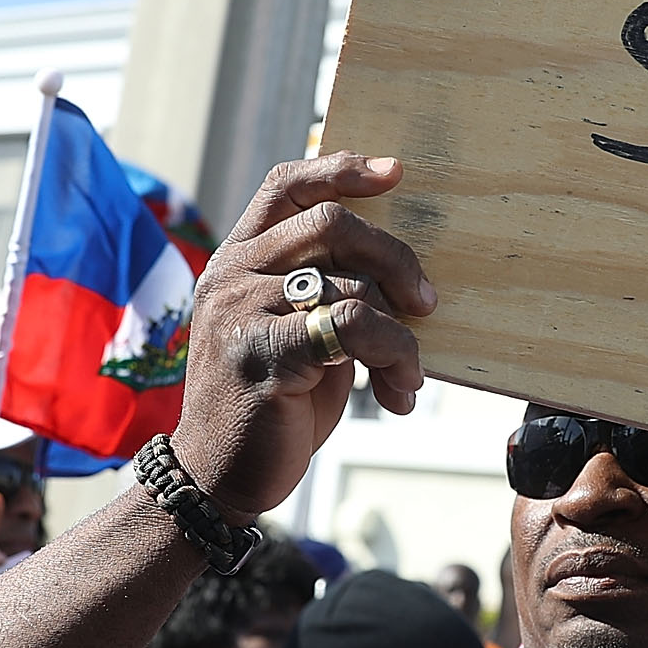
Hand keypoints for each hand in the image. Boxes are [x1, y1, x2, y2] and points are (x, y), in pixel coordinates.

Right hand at [170, 153, 434, 519]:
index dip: (343, 170)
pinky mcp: (261, 353)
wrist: (220, 477)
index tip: (397, 174)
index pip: (287, 185)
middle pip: (330, 223)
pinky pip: (351, 326)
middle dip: (395, 257)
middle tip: (427, 302)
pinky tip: (397, 392)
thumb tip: (404, 267)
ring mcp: (240, 311)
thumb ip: (327, 289)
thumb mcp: (298, 334)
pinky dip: (392, 355)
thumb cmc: (272, 405)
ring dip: (402, 332)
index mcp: (238, 258)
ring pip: (351, 282)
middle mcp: (231, 274)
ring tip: (409, 375)